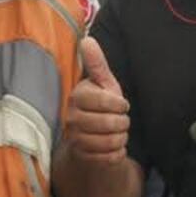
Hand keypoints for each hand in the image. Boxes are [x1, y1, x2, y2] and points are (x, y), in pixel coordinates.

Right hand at [63, 38, 130, 168]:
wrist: (90, 135)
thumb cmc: (100, 105)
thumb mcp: (103, 83)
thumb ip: (97, 64)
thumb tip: (87, 39)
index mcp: (77, 97)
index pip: (106, 102)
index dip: (120, 104)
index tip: (121, 104)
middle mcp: (71, 118)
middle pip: (110, 124)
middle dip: (123, 122)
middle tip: (120, 119)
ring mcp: (75, 138)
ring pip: (111, 141)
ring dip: (121, 137)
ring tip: (117, 132)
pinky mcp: (81, 156)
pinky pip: (110, 157)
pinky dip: (118, 152)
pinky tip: (113, 145)